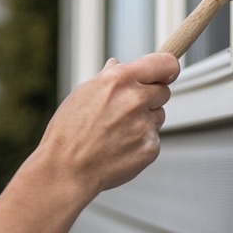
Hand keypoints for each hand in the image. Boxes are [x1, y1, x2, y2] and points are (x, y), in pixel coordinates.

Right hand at [33, 52, 179, 196]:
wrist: (66, 169)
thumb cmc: (69, 131)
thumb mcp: (82, 94)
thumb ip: (108, 76)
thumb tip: (117, 64)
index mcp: (119, 79)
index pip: (165, 63)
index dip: (166, 69)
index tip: (165, 74)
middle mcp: (135, 99)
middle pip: (164, 91)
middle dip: (149, 98)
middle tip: (125, 111)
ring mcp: (145, 125)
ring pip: (158, 116)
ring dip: (144, 120)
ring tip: (116, 132)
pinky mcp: (150, 147)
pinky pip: (153, 139)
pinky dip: (140, 142)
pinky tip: (119, 147)